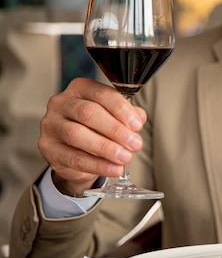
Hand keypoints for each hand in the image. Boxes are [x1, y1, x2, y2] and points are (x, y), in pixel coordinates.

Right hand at [38, 77, 146, 195]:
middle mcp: (61, 102)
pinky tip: (114, 168)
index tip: (137, 125)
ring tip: (125, 157)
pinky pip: (73, 157)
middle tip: (135, 144)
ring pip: (77, 134)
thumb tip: (139, 117)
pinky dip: (97, 165)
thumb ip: (128, 115)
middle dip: (116, 130)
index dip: (121, 109)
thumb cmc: (97, 128)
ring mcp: (51, 124)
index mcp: (80, 88)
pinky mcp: (47, 147)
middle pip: (88, 113)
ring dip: (106, 147)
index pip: (101, 93)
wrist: (76, 152)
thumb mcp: (115, 118)